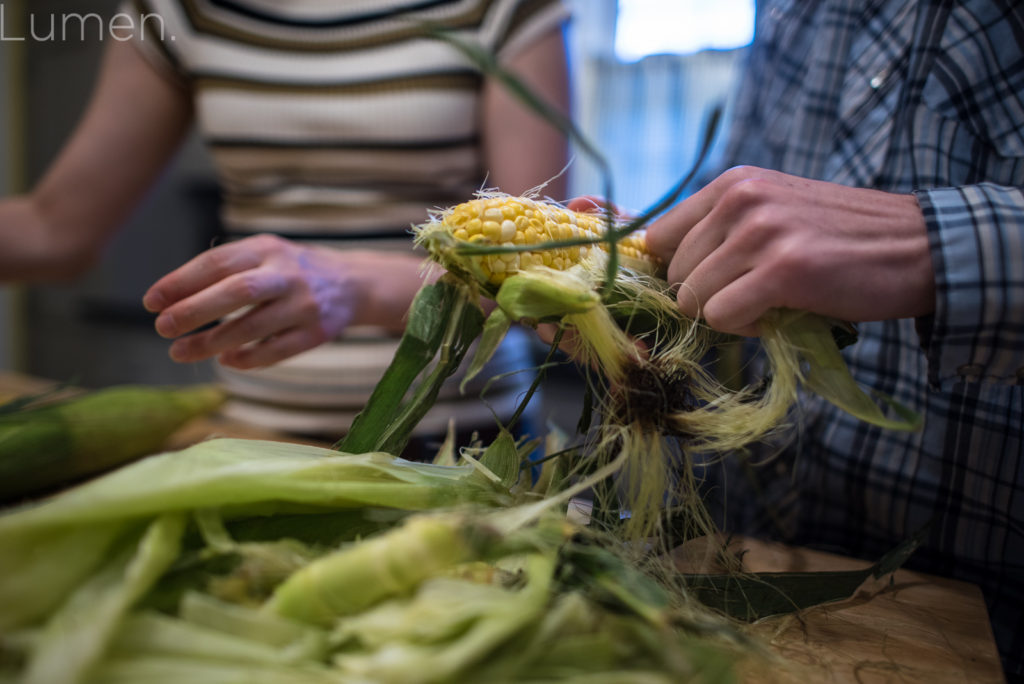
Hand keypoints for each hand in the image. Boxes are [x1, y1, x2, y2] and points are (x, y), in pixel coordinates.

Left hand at [143, 235, 422, 368]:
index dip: (181, 282)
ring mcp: (305, 305)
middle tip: (162, 327)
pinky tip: (225, 360)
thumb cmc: (292, 270)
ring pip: (253, 327)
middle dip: (195, 310)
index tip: (151, 301)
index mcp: (268, 249)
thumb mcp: (265, 254)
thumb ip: (226, 269)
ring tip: (180, 352)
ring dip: (212, 342)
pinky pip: (276, 351)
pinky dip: (247, 358)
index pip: (218, 262)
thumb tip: (171, 297)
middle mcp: (288, 275)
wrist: (354, 283)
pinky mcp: (317, 333)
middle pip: (237, 291)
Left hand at [644, 166, 935, 336]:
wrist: (920, 247)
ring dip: (727, 315)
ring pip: (692, 298)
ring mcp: (760, 231)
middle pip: (674, 273)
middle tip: (753, 296)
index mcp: (732, 183)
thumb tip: (662, 274)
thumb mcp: (773, 214)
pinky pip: (722, 317)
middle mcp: (740, 198)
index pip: (657, 237)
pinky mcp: (783, 269)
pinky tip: (780, 314)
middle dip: (705, 297)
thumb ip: (721, 232)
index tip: (710, 284)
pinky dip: (746, 329)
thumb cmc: (840, 239)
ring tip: (771, 303)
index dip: (677, 272)